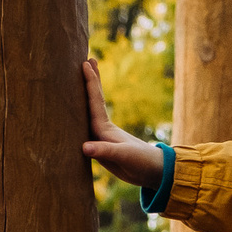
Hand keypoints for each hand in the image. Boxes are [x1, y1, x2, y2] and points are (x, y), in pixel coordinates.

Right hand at [81, 60, 166, 186]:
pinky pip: (86, 131)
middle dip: (91, 81)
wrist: (153, 173)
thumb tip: (83, 146)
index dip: (90, 83)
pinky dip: (81, 121)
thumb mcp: (123, 156)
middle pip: (94, 100)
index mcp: (106, 128)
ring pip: (88, 114)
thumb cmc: (141, 162)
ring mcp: (101, 138)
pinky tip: (77, 118)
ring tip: (80, 81)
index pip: (95, 101)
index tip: (85, 64)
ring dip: (85, 97)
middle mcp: (102, 129)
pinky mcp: (101, 149)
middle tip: (88, 59)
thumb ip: (104, 151)